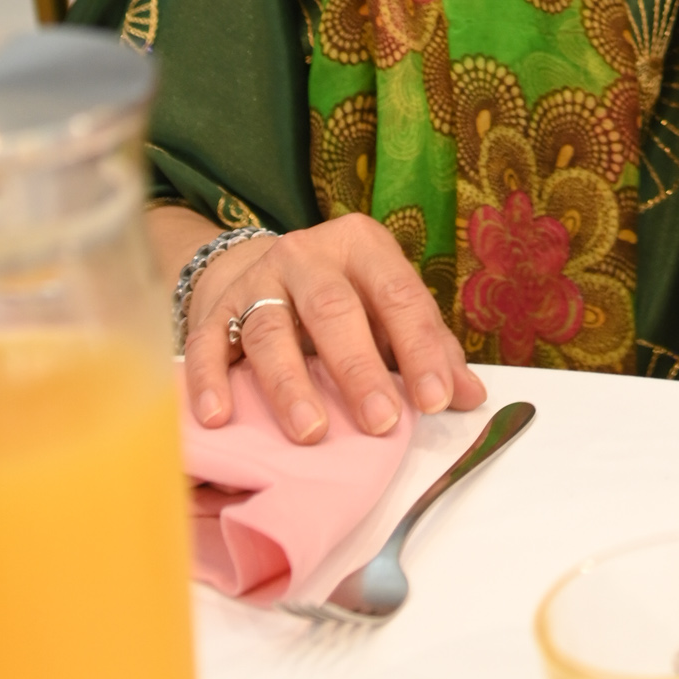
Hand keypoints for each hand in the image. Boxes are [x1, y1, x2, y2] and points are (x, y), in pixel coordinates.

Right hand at [174, 217, 486, 442]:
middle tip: (381, 423)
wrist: (261, 272)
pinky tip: (220, 417)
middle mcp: (308, 254)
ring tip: (311, 433)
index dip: (420, 349)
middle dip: (359, 369)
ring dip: (291, 384)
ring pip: (270, 329)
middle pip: (334, 310)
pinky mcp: (215, 310)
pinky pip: (207, 344)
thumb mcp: (386, 307)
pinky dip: (210, 380)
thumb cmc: (343, 300)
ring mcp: (257, 279)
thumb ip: (427, 349)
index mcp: (363, 246)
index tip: (437, 401)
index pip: (399, 295)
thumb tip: (471, 397)